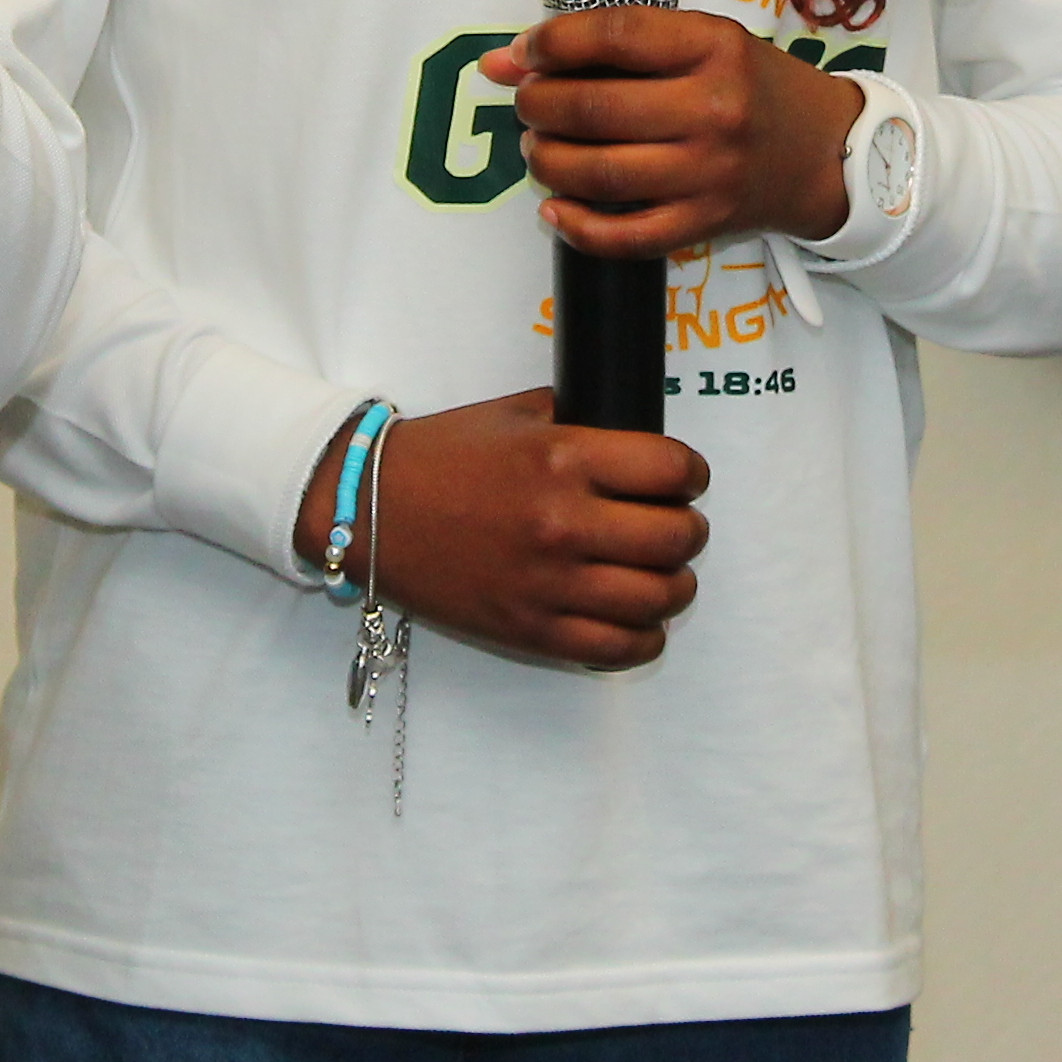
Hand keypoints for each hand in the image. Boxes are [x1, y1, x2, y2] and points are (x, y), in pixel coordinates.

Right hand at [293, 392, 709, 671]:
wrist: (371, 511)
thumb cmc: (443, 457)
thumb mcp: (516, 413)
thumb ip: (580, 420)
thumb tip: (639, 440)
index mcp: (562, 458)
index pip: (671, 470)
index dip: (689, 473)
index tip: (682, 478)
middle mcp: (562, 523)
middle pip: (677, 537)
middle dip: (687, 528)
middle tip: (674, 523)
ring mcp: (549, 584)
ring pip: (660, 598)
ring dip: (674, 583)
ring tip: (659, 572)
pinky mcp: (532, 631)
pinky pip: (620, 647)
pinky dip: (643, 636)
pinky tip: (635, 617)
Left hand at [485, 7, 861, 258]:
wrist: (826, 151)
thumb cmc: (752, 87)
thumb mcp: (701, 43)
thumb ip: (611, 44)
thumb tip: (505, 58)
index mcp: (714, 47)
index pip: (614, 35)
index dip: (552, 43)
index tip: (524, 52)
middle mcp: (713, 109)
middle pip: (593, 108)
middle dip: (536, 105)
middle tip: (529, 103)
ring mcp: (709, 173)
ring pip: (596, 173)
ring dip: (545, 160)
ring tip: (539, 147)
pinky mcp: (705, 223)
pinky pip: (624, 237)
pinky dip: (575, 226)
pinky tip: (555, 209)